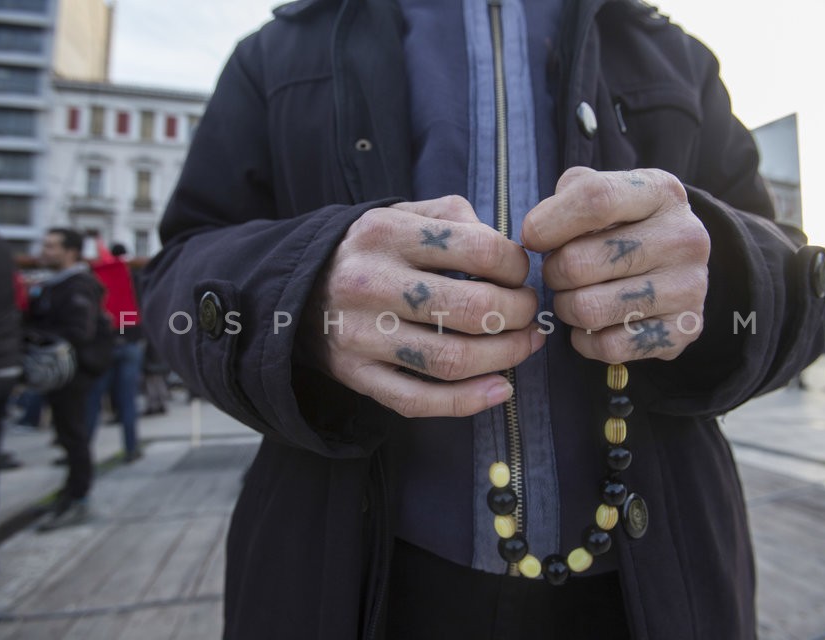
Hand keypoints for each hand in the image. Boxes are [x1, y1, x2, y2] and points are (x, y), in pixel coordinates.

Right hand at [304, 196, 543, 417]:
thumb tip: (507, 251)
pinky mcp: (356, 375)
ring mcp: (361, 335)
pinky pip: (418, 400)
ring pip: (452, 360)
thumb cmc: (369, 250)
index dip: (516, 266)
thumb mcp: (402, 214)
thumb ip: (455, 219)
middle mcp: (371, 283)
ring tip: (524, 345)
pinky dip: (469, 401)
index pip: (479, 249)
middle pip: (473, 309)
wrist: (296, 288)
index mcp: (387, 233)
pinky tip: (500, 389)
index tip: (519, 274)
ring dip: (506, 357)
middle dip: (519, 314)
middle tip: (528, 313)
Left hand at [521, 167, 709, 362]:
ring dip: (566, 307)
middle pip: (579, 263)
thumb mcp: (604, 192)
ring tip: (574, 296)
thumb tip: (537, 231)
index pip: (596, 200)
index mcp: (661, 193)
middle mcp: (684, 238)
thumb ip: (569, 196)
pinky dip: (586, 340)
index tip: (531, 237)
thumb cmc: (625, 225)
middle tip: (557, 272)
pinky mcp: (684, 330)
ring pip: (588, 309)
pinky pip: (608, 346)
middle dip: (552, 272)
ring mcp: (689, 287)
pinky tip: (592, 326)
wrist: (678, 263)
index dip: (549, 222)